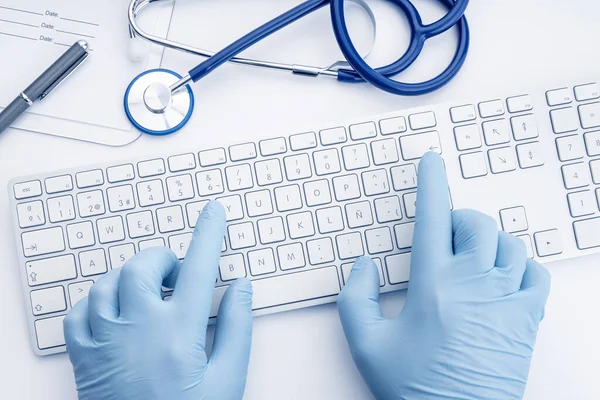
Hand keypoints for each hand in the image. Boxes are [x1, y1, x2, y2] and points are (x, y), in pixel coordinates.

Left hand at [64, 201, 252, 399]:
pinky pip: (78, 315)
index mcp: (178, 332)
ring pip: (107, 285)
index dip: (209, 234)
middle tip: (178, 272)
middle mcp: (138, 328)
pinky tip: (113, 312)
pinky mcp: (84, 359)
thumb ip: (238, 329)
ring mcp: (106, 341)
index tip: (213, 212)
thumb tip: (243, 288)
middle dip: (163, 259)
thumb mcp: (228, 380)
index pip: (199, 268)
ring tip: (148, 292)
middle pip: (142, 267)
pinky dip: (95, 303)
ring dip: (130, 278)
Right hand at [338, 153, 550, 399]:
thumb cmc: (415, 389)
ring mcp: (506, 299)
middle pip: (476, 223)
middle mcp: (474, 283)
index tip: (432, 162)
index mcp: (433, 284)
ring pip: (509, 243)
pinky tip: (504, 277)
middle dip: (459, 219)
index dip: (431, 182)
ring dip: (488, 240)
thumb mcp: (366, 345)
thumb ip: (354, 298)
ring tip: (472, 256)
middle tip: (445, 233)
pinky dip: (521, 265)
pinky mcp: (527, 319)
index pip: (433, 216)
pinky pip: (536, 273)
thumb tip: (364, 266)